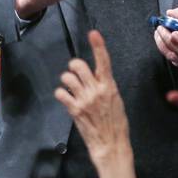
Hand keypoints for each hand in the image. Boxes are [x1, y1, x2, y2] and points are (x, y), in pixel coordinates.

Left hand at [54, 30, 137, 177]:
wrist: (111, 144)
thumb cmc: (117, 124)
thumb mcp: (117, 101)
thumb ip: (106, 87)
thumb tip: (96, 78)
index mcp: (110, 86)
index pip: (103, 61)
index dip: (98, 46)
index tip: (93, 34)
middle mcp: (96, 90)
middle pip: (78, 65)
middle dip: (74, 66)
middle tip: (75, 72)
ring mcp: (84, 100)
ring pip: (67, 77)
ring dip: (67, 80)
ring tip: (71, 88)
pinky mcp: (74, 110)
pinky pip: (61, 93)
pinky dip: (62, 94)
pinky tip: (67, 98)